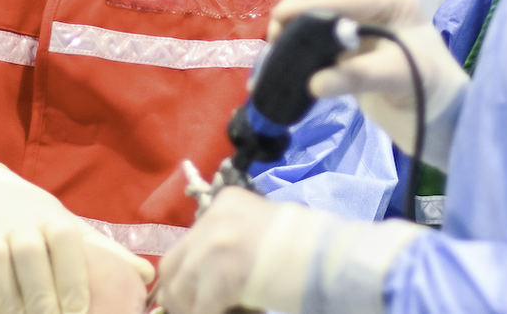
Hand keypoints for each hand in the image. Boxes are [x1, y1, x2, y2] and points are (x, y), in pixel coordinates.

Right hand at [0, 147, 149, 313]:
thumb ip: (101, 252)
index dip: (73, 280)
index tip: (78, 313)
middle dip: (41, 296)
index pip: (66, 242)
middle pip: (30, 254)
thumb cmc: (27, 213)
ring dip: (7, 298)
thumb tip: (147, 277)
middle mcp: (16, 217)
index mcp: (49, 216)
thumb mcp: (63, 224)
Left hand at [158, 191, 427, 313]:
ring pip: (180, 292)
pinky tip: (241, 313)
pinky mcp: (221, 273)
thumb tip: (207, 277)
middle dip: (183, 296)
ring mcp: (215, 244)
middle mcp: (214, 218)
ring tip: (229, 311)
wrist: (332, 256)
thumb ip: (233, 241)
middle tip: (203, 310)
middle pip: (173, 266)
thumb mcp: (264, 230)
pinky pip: (201, 309)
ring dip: (197, 308)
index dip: (190, 276)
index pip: (186, 244)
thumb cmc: (309, 247)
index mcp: (225, 203)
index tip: (201, 296)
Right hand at [269, 0, 466, 161]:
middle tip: (273, 35)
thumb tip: (314, 83)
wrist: (440, 119)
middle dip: (296, 11)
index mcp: (392, 0)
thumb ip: (357, 77)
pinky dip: (299, 48)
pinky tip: (282, 62)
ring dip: (294, 27)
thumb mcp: (396, 78)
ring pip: (318, 15)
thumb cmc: (429, 90)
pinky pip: (318, 40)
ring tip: (273, 49)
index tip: (279, 19)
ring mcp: (362, 26)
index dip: (309, 7)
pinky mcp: (351, 49)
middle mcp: (375, 6)